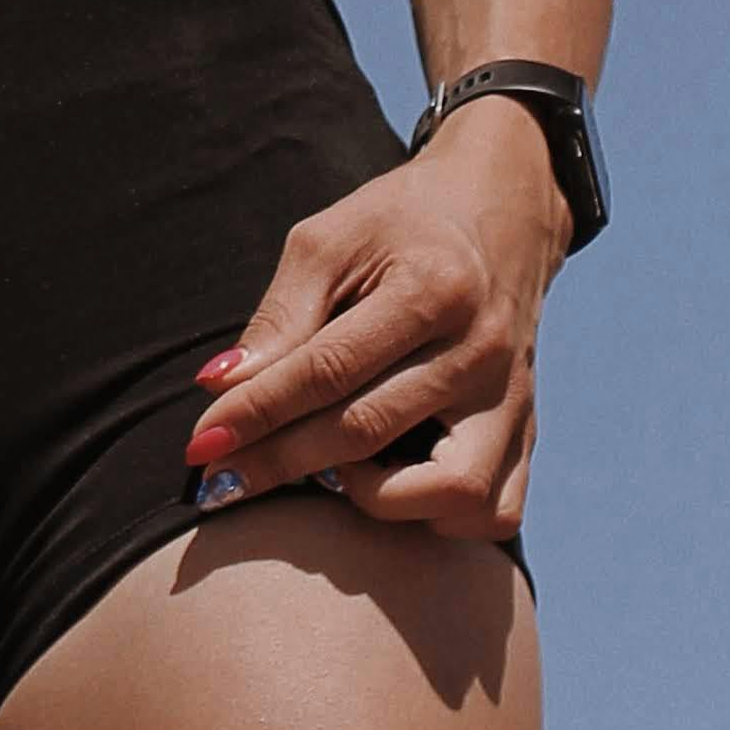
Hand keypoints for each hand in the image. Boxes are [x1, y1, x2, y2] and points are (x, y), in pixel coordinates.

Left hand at [184, 101, 567, 539]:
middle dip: (281, 461)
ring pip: (452, 494)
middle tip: (220, 475)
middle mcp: (482, 353)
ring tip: (331, 469)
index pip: (327, 370)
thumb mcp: (328, 240)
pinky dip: (436, 517)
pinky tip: (389, 484)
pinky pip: (494, 513)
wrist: (497, 213)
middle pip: (369, 432)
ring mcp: (514, 401)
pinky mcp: (529, 433)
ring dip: (375, 498)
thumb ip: (279, 317)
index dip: (257, 411)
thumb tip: (219, 389)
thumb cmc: (397, 224)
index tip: (200, 442)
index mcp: (431, 288)